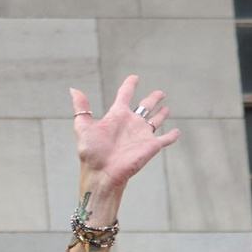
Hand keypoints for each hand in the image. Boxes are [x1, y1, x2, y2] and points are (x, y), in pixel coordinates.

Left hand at [71, 74, 176, 209]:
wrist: (101, 173)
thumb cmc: (91, 152)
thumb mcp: (83, 127)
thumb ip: (81, 108)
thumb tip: (73, 89)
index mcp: (116, 116)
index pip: (124, 96)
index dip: (129, 86)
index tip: (134, 78)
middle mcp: (130, 123)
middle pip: (145, 106)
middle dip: (152, 99)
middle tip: (160, 93)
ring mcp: (141, 135)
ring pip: (155, 121)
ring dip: (161, 115)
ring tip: (166, 109)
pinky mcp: (151, 146)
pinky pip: (165, 139)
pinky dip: (172, 136)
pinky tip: (177, 132)